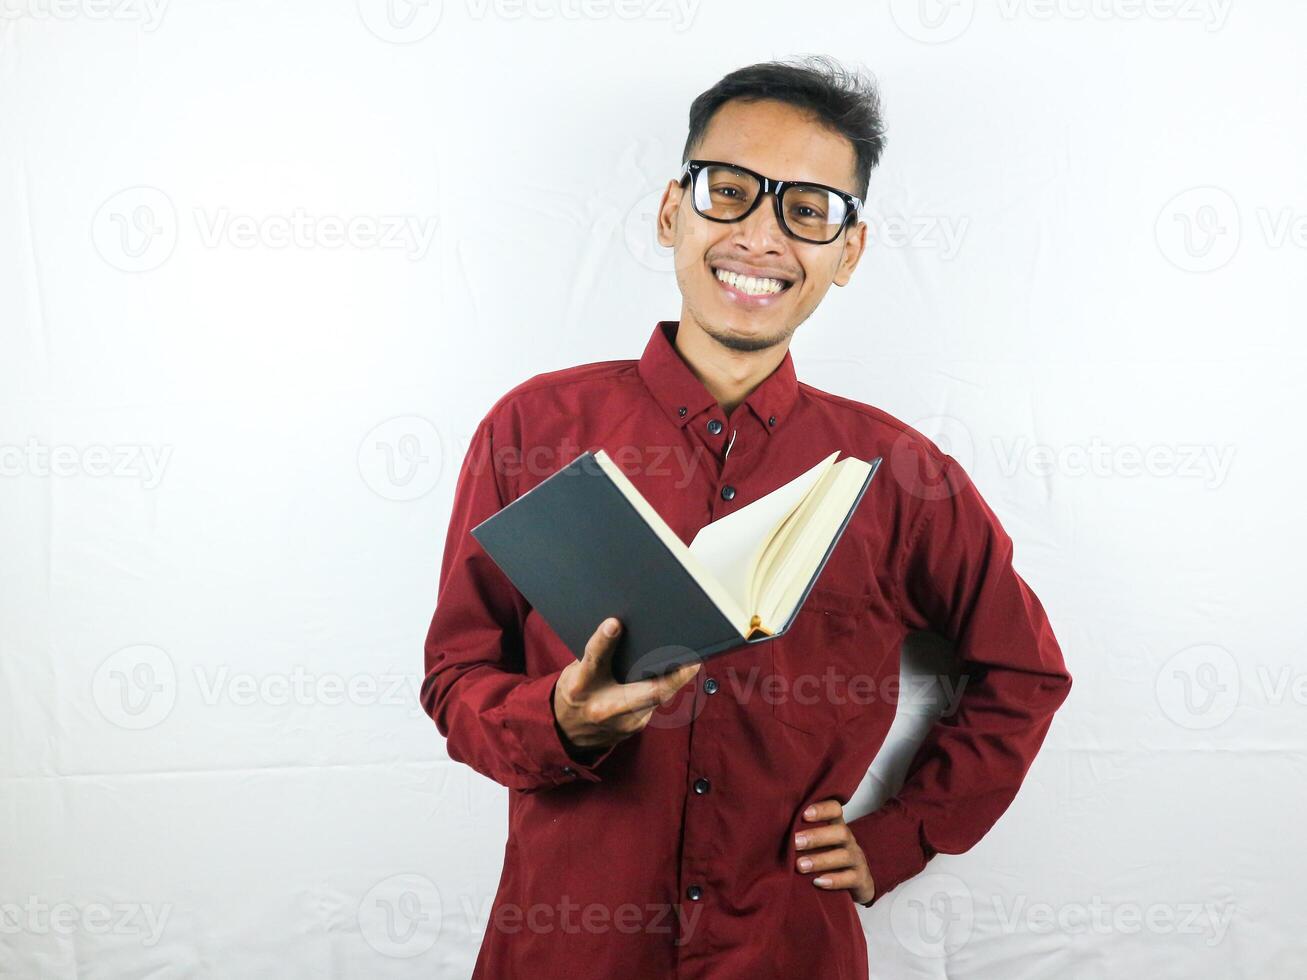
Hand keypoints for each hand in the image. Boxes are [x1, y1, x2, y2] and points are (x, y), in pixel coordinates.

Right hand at [552, 617, 701, 759]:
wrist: (566, 733)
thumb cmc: (574, 691)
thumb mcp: (574, 671)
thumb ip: (596, 656)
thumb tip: (624, 629)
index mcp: (581, 686)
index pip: (594, 660)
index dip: (604, 641)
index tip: (614, 623)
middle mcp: (603, 707)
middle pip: (645, 692)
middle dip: (673, 677)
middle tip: (693, 660)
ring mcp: (622, 722)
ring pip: (657, 698)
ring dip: (675, 680)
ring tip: (692, 661)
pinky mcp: (634, 728)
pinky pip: (654, 704)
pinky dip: (663, 688)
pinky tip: (675, 675)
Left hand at [793, 798, 875, 904]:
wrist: (857, 882)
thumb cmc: (827, 857)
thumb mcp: (818, 842)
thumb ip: (801, 833)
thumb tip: (769, 828)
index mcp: (836, 826)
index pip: (835, 809)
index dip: (822, 809)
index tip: (803, 814)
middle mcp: (849, 840)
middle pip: (841, 832)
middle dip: (816, 837)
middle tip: (795, 842)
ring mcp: (856, 859)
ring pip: (844, 855)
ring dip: (821, 860)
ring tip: (800, 865)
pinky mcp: (860, 879)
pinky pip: (851, 878)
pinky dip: (834, 880)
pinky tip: (817, 882)